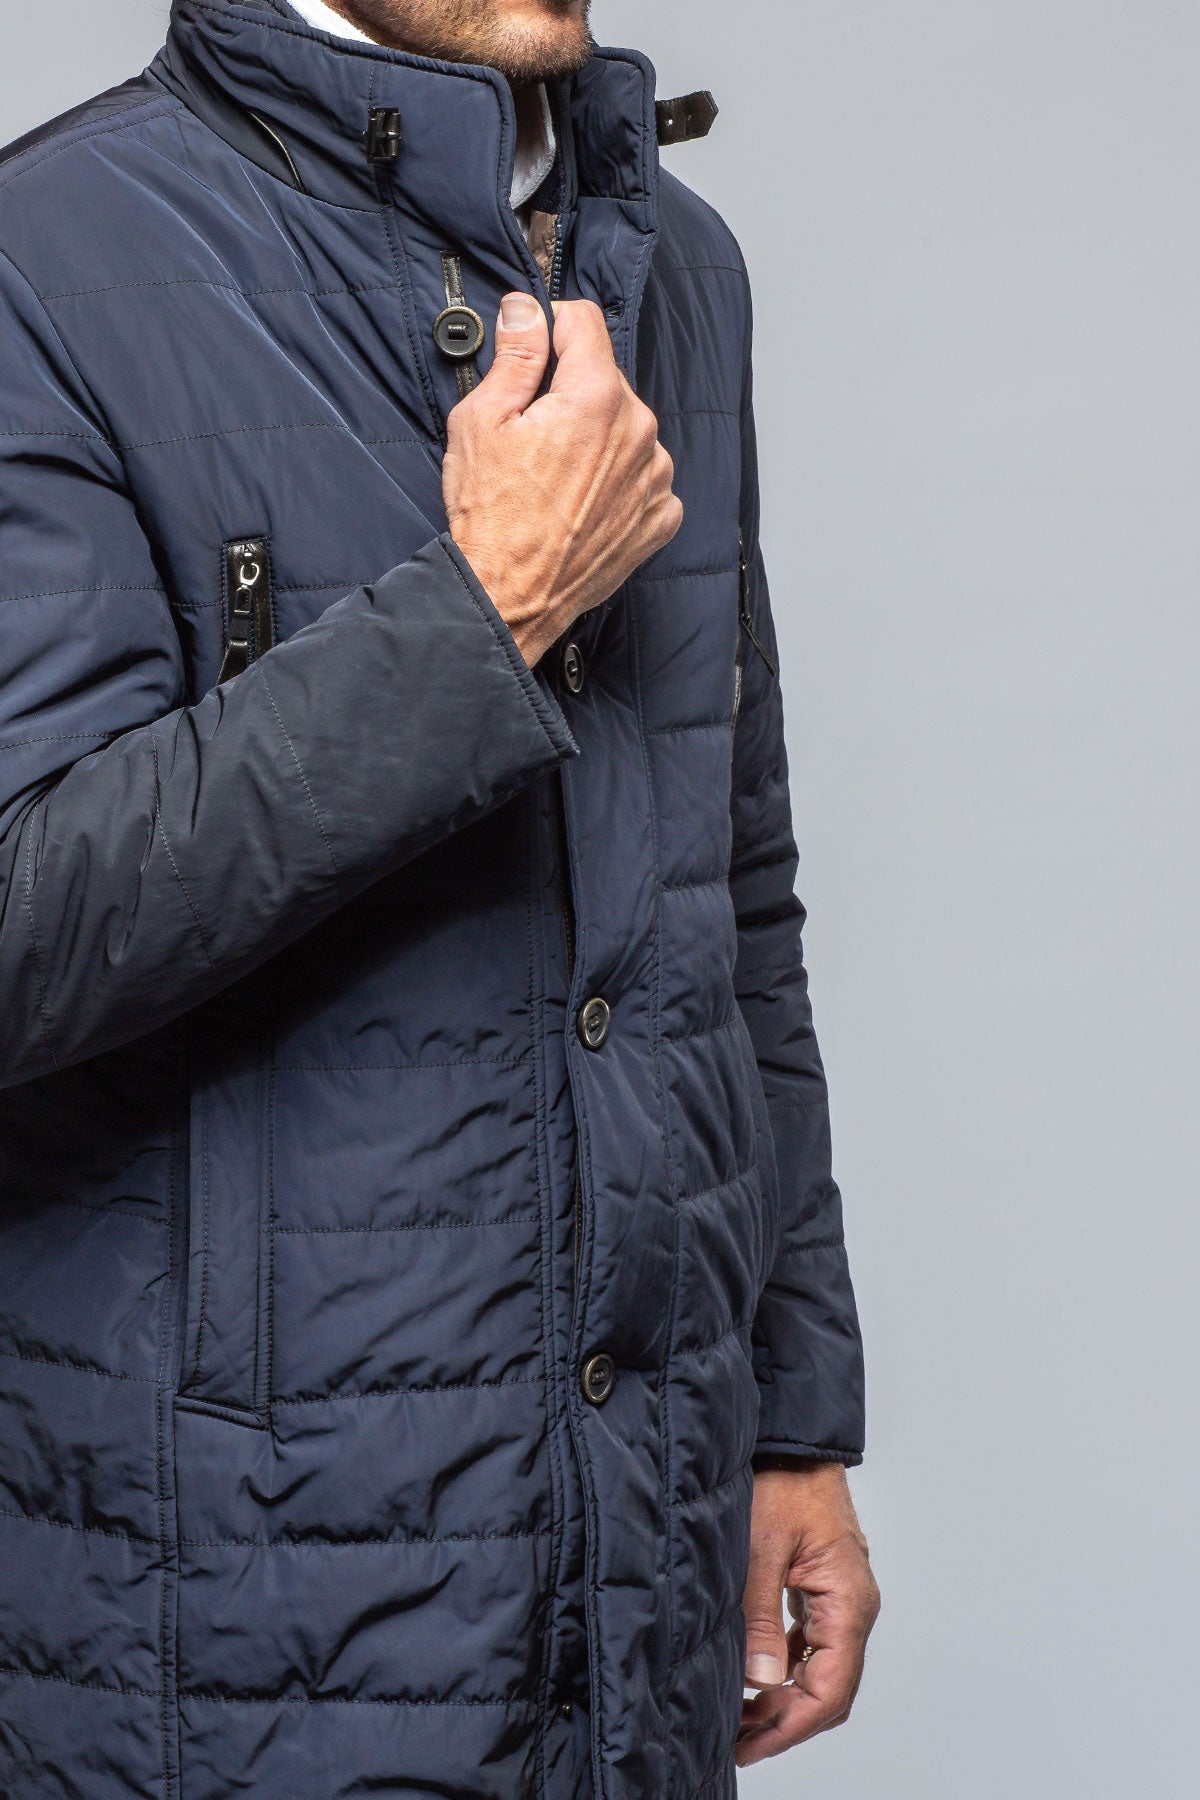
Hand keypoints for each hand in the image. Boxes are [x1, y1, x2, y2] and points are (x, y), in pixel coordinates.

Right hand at [442, 293, 682, 667]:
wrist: (510, 598)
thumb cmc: (492, 519)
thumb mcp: (482, 421)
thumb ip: (515, 357)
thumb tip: (525, 312)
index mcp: (595, 397)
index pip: (584, 322)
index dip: (551, 327)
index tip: (535, 345)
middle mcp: (637, 431)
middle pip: (606, 380)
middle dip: (571, 393)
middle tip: (532, 435)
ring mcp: (654, 477)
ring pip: (627, 429)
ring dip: (597, 439)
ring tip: (556, 477)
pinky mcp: (659, 516)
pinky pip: (643, 477)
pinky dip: (618, 482)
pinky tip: (581, 503)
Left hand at [737, 1463, 880, 1766]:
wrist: (795, 1440)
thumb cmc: (783, 1480)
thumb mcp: (761, 1547)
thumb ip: (760, 1615)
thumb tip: (761, 1679)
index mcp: (848, 1601)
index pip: (830, 1689)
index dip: (791, 1726)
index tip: (751, 1745)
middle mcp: (853, 1605)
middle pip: (830, 1689)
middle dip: (786, 1722)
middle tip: (738, 1742)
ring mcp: (841, 1597)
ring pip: (821, 1670)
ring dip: (784, 1697)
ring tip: (740, 1717)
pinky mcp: (824, 1587)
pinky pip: (812, 1643)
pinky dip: (786, 1666)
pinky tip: (755, 1674)